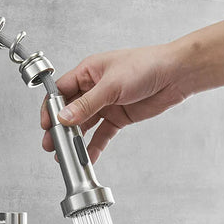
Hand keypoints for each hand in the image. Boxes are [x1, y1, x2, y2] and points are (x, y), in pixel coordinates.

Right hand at [40, 43, 186, 161]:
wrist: (177, 75)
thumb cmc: (146, 66)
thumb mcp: (111, 85)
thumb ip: (86, 105)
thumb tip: (63, 118)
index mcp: (88, 72)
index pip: (60, 91)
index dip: (51, 108)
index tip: (46, 125)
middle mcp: (93, 88)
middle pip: (69, 111)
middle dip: (59, 128)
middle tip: (51, 144)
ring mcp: (105, 104)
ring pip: (84, 125)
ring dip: (74, 140)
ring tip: (65, 154)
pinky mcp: (117, 118)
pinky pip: (101, 135)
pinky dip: (94, 146)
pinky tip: (88, 157)